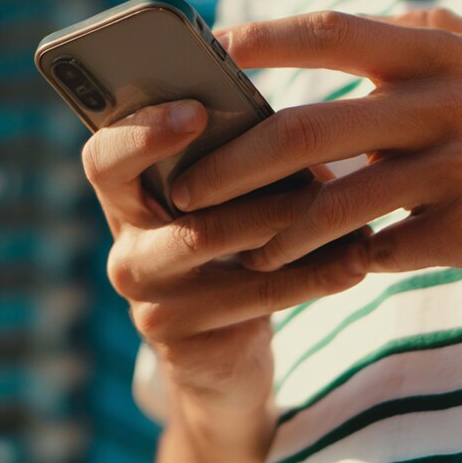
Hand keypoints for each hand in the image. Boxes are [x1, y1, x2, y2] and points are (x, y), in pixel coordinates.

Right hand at [82, 100, 367, 462]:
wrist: (222, 350)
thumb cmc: (234, 242)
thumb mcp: (226, 200)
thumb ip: (236, 162)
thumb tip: (292, 129)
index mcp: (124, 196)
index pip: (105, 156)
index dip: (143, 131)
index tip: (196, 111)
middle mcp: (124, 248)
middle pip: (181, 204)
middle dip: (257, 183)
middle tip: (320, 172)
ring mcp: (148, 299)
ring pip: (223, 245)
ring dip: (297, 225)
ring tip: (355, 213)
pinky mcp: (181, 338)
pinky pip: (255, 297)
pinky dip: (314, 275)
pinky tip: (356, 260)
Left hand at [171, 9, 461, 276]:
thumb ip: (425, 33)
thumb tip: (351, 21)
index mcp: (440, 54)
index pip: (333, 31)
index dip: (264, 40)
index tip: (209, 52)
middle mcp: (445, 104)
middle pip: (310, 127)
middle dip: (236, 161)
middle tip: (188, 186)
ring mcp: (460, 170)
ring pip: (338, 204)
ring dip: (278, 232)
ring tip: (243, 248)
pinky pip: (386, 251)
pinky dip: (347, 263)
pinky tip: (325, 272)